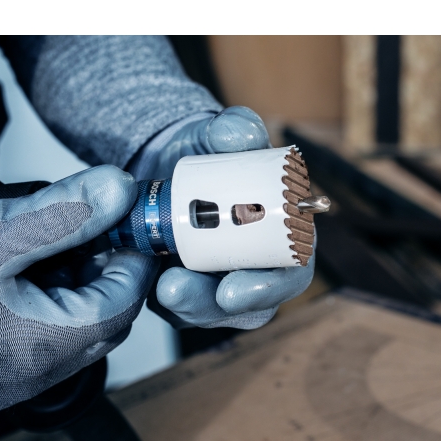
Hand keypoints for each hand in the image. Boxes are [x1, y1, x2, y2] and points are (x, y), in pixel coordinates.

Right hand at [0, 165, 157, 414]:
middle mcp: (47, 369)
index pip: (128, 294)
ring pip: (79, 325)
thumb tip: (120, 188)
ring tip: (42, 250)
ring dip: (75, 284)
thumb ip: (63, 213)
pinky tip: (19, 278)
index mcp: (54, 340)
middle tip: (81, 229)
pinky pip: (47, 338)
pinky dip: (49, 305)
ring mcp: (23, 378)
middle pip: (107, 311)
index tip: (120, 219)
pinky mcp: (2, 376)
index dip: (130, 253)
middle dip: (102, 266)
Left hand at [151, 106, 314, 328]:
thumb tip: (241, 136)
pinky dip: (166, 303)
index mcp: (284, 231)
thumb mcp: (218, 134)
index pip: (292, 271)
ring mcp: (226, 279)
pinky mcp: (194, 288)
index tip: (232, 289)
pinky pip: (183, 310)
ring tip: (157, 285)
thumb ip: (233, 128)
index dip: (269, 287)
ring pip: (213, 312)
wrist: (169, 166)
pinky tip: (148, 284)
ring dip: (185, 306)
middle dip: (211, 306)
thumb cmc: (208, 154)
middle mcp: (259, 263)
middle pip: (251, 305)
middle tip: (175, 291)